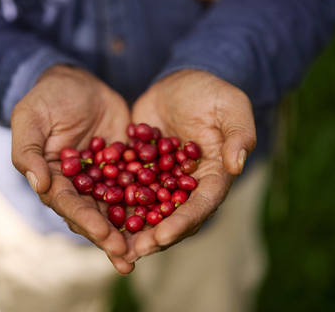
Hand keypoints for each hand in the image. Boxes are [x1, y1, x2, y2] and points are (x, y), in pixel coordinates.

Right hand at [11, 65, 133, 273]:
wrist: (77, 82)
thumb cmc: (47, 98)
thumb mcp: (30, 119)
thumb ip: (28, 152)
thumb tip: (39, 185)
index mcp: (53, 179)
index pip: (68, 205)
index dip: (85, 221)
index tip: (103, 234)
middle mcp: (79, 186)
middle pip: (94, 215)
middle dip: (110, 236)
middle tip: (129, 255)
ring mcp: (104, 178)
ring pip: (118, 207)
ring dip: (132, 228)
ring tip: (150, 246)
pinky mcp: (125, 166)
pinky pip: (138, 185)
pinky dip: (151, 200)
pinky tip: (168, 214)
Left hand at [125, 69, 256, 262]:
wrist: (181, 82)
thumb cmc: (212, 93)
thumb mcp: (232, 108)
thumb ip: (239, 136)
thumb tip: (237, 165)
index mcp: (214, 176)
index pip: (201, 205)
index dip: (182, 223)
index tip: (162, 237)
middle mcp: (188, 185)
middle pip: (173, 216)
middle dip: (154, 236)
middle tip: (132, 252)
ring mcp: (163, 179)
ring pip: (148, 210)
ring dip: (132, 228)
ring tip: (112, 245)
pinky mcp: (141, 169)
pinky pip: (128, 188)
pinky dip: (115, 202)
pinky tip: (95, 214)